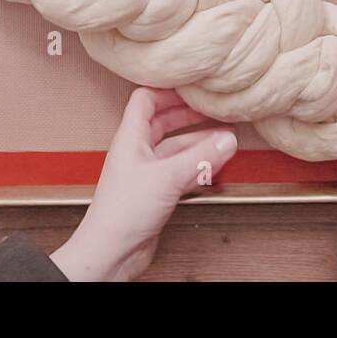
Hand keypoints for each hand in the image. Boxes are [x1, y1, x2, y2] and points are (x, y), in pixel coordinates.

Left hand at [50, 87, 237, 280]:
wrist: (110, 251)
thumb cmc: (121, 214)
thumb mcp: (166, 178)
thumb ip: (200, 158)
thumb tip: (226, 140)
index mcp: (131, 138)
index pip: (146, 99)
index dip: (168, 89)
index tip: (193, 86)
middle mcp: (137, 151)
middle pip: (164, 121)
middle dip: (189, 114)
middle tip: (213, 109)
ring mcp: (146, 172)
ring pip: (175, 147)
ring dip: (197, 141)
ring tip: (223, 137)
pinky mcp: (155, 192)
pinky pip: (179, 170)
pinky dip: (196, 165)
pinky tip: (212, 165)